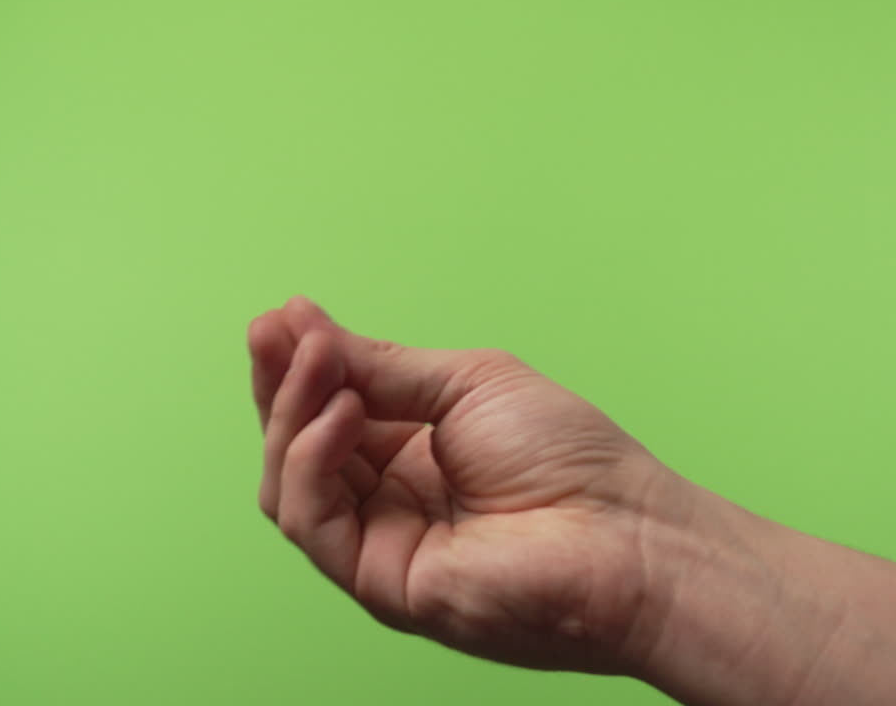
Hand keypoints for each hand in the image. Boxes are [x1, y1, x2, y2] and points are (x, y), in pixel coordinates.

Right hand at [246, 296, 695, 672]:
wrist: (623, 534)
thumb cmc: (570, 458)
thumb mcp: (468, 384)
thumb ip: (384, 366)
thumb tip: (306, 327)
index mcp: (415, 450)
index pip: (333, 406)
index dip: (304, 362)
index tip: (283, 315)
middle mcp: (391, 497)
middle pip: (301, 442)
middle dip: (282, 383)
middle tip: (272, 331)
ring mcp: (381, 541)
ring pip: (291, 482)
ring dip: (292, 413)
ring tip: (316, 361)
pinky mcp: (378, 580)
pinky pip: (313, 520)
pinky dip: (312, 460)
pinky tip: (342, 412)